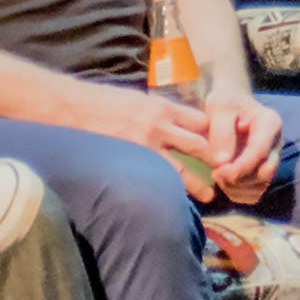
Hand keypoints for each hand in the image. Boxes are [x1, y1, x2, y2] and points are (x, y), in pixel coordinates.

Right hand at [78, 84, 217, 199]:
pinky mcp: (133, 160)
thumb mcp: (138, 99)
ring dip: (198, 183)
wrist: (74, 107)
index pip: (199, 121)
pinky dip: (170, 189)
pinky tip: (175, 200)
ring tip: (208, 195)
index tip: (219, 147)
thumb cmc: (103, 101)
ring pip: (183, 168)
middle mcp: (160, 125)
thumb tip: (172, 123)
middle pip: (199, 144)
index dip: (212, 134)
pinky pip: (158, 177)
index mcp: (162, 106)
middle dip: (214, 160)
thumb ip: (157, 112)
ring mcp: (147, 145)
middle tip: (224, 174)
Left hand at [202, 92, 282, 204]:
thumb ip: (221, 132)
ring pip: (261, 186)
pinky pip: (255, 192)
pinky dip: (239, 194)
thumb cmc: (225, 100)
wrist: (230, 103)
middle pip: (264, 172)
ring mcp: (271, 159)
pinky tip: (224, 184)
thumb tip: (222, 163)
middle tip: (215, 174)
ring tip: (217, 176)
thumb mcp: (219, 106)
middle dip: (238, 179)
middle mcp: (276, 143)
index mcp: (270, 123)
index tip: (218, 171)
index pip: (260, 151)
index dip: (240, 166)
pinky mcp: (262, 171)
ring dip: (237, 189)